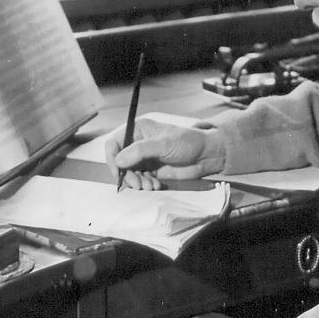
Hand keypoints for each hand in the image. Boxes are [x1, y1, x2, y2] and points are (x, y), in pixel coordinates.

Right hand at [105, 118, 225, 190]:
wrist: (206, 155)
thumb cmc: (188, 142)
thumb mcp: (163, 144)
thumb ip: (139, 151)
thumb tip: (118, 160)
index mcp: (138, 130)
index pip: (114, 143)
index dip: (112, 158)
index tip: (117, 172)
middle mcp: (138, 143)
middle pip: (119, 162)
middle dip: (127, 175)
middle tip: (138, 184)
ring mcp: (145, 158)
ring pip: (129, 173)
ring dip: (137, 182)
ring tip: (150, 186)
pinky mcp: (152, 170)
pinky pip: (140, 179)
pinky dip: (145, 185)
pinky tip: (156, 185)